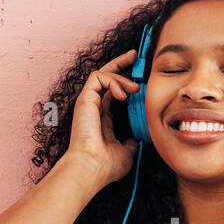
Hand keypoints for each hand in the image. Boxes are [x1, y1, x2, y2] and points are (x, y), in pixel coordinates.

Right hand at [64, 47, 141, 186]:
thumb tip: (138, 138)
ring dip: (121, 76)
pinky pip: (98, 77)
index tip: (138, 76)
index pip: (112, 94)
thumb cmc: (105, 165)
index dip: (124, 82)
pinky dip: (112, 80)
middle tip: (135, 56)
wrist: (92, 167)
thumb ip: (132, 142)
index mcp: (102, 119)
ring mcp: (88, 103)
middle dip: (120, 64)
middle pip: (105, 78)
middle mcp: (94, 108)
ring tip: (134, 88)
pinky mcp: (85, 99)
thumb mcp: (127, 152)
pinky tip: (123, 93)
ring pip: (102, 74)